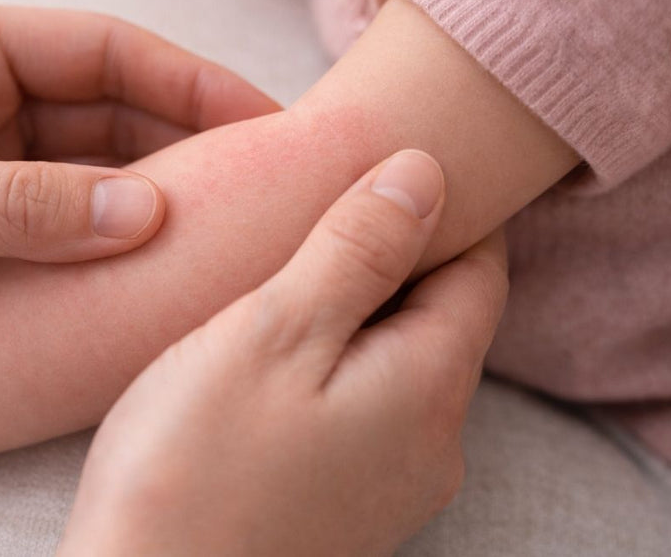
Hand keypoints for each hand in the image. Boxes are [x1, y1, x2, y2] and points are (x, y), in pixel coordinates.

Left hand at [0, 3, 279, 367]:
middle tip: (257, 194)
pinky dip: (85, 255)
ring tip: (212, 241)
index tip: (262, 119)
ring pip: (78, 183)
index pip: (103, 54)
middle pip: (104, 118)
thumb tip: (143, 211)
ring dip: (137, 208)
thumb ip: (21, 206)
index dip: (189, 82)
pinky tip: (131, 280)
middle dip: (180, 150)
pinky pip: (40, 237)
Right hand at [59, 149, 508, 555]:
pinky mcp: (345, 504)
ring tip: (281, 277)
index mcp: (428, 389)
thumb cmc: (190, 468)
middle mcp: (431, 444)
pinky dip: (332, 363)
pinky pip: (364, 407)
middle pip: (441, 316)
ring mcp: (390, 483)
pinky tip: (269, 357)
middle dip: (391, 256)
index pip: (479, 269)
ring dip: (355, 310)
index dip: (442, 209)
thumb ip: (356, 250)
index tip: (380, 167)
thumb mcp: (274, 332)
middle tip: (312, 211)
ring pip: (398, 362)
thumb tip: (424, 174)